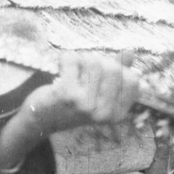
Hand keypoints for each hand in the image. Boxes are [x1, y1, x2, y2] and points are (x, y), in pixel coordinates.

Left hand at [0, 52, 140, 171]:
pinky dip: (66, 58)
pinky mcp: (66, 93)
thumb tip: (130, 52)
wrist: (40, 121)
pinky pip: (74, 59)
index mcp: (116, 114)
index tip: (103, 73)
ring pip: (94, 61)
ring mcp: (85, 103)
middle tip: (84, 70)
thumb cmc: (71, 105)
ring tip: (73, 70)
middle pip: (113, 68)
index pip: (133, 80)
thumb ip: (116, 74)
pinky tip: (62, 68)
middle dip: (98, 62)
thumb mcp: (97, 94)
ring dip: (82, 59)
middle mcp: (103, 112)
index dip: (120, 69)